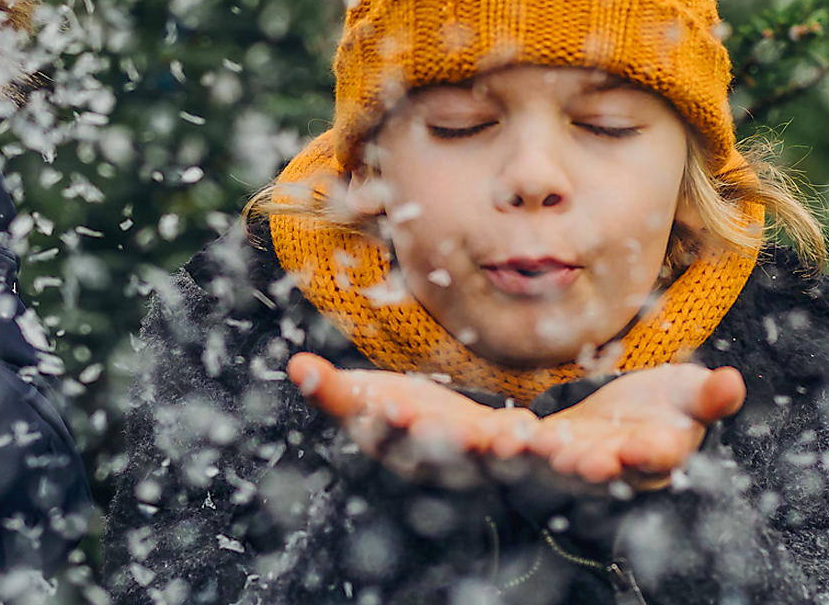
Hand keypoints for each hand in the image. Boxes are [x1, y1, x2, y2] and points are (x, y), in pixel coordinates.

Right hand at [288, 352, 540, 486]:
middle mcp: (433, 461)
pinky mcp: (507, 448)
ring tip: (511, 437)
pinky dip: (528, 445)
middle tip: (455, 427)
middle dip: (446, 442)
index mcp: (393, 448)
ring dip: (499, 451)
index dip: (388, 426)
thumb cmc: (392, 410)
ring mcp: (474, 459)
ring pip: (487, 459)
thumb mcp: (359, 397)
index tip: (389, 405)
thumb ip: (328, 389)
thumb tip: (295, 366)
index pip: (388, 439)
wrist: (438, 428)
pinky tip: (533, 428)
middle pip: (439, 453)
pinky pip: (521, 451)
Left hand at [526, 363, 745, 489]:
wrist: (635, 409)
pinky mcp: (554, 445)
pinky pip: (535, 447)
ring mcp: (585, 457)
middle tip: (581, 460)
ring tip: (538, 446)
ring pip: (567, 462)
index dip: (648, 454)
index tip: (638, 448)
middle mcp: (621, 464)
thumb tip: (733, 381)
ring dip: (551, 457)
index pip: (658, 456)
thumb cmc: (672, 404)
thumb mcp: (692, 394)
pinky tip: (507, 436)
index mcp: (661, 451)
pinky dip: (521, 443)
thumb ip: (710, 396)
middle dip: (594, 463)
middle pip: (608, 468)